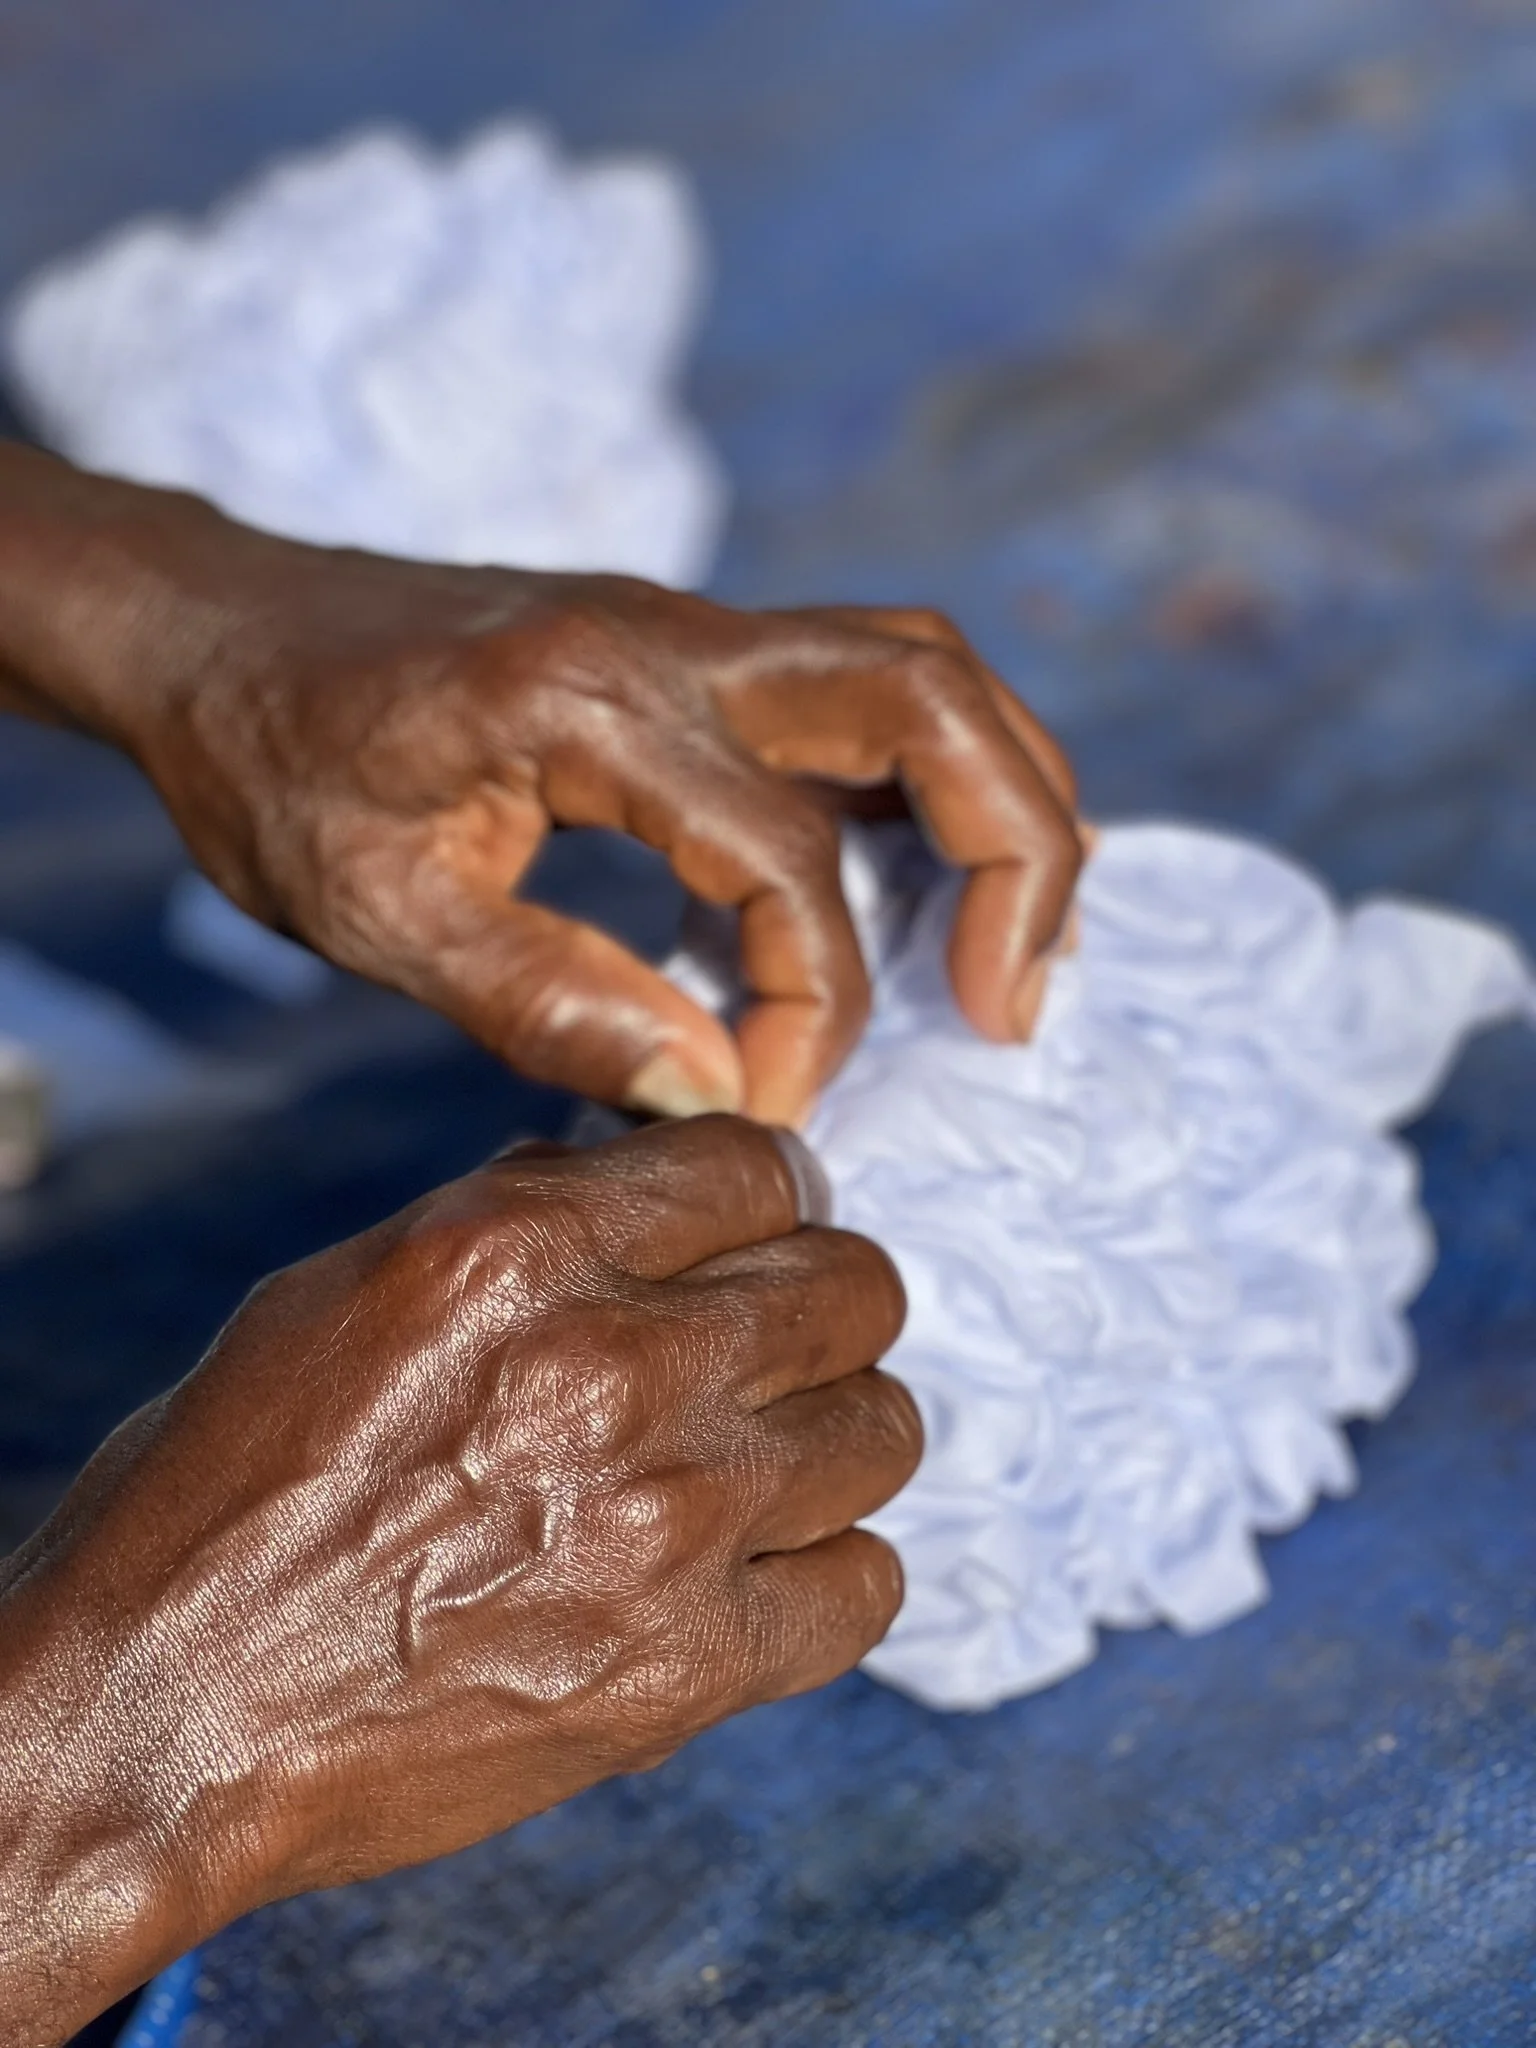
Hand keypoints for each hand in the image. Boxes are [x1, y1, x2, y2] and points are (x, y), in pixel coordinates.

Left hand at [0, 451, 1080, 1122]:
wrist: (217, 631)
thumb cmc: (270, 766)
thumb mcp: (376, 910)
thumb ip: (550, 1001)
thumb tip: (713, 1091)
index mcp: (588, 699)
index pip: (786, 857)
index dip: (811, 1007)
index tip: (767, 1106)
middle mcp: (673, 635)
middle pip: (930, 697)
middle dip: (1015, 855)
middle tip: (1008, 1007)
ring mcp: (693, 625)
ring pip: (926, 668)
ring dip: (1004, 797)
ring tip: (1012, 946)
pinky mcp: (692, 645)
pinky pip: (870, 680)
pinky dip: (940, 772)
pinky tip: (933, 875)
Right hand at [0, 1117, 916, 2042]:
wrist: (161, 1718)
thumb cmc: (225, 1492)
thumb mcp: (348, 1289)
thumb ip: (516, 1220)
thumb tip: (639, 1185)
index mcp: (520, 1245)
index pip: (762, 1165)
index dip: (767, 1200)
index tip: (751, 1242)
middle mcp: (616, 1362)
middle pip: (855, 1285)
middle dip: (818, 1306)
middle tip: (766, 1351)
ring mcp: (668, 1521)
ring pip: (885, 1426)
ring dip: (834, 1434)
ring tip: (761, 1463)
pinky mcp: (689, 1670)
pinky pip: (869, 1586)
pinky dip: (830, 1571)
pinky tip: (762, 1573)